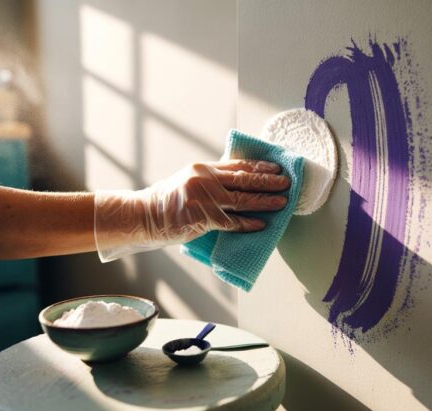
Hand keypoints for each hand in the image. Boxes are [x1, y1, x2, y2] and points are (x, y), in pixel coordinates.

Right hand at [94, 160, 289, 261]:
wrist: (145, 216)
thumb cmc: (167, 201)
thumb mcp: (188, 181)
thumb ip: (210, 180)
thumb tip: (237, 181)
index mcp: (203, 169)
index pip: (237, 165)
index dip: (260, 166)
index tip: (277, 167)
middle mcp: (205, 180)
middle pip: (244, 180)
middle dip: (269, 181)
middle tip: (286, 182)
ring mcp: (205, 200)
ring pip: (243, 199)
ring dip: (265, 201)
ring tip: (282, 202)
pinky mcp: (203, 219)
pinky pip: (232, 222)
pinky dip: (248, 224)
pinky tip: (262, 224)